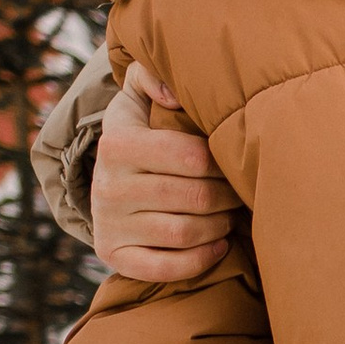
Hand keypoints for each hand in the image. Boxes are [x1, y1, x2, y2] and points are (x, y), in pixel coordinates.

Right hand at [92, 61, 237, 280]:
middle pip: (195, 197)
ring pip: (186, 232)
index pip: (191, 156)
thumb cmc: (139, 134)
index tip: (231, 161)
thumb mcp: (136, 98)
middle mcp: (109, 187)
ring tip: (228, 214)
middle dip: (227, 196)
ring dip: (219, 226)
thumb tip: (173, 95)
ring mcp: (111, 225)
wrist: (104, 182)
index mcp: (118, 144)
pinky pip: (167, 268)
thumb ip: (150, 76)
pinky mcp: (116, 257)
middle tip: (239, 191)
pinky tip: (218, 244)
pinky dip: (201, 259)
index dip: (222, 162)